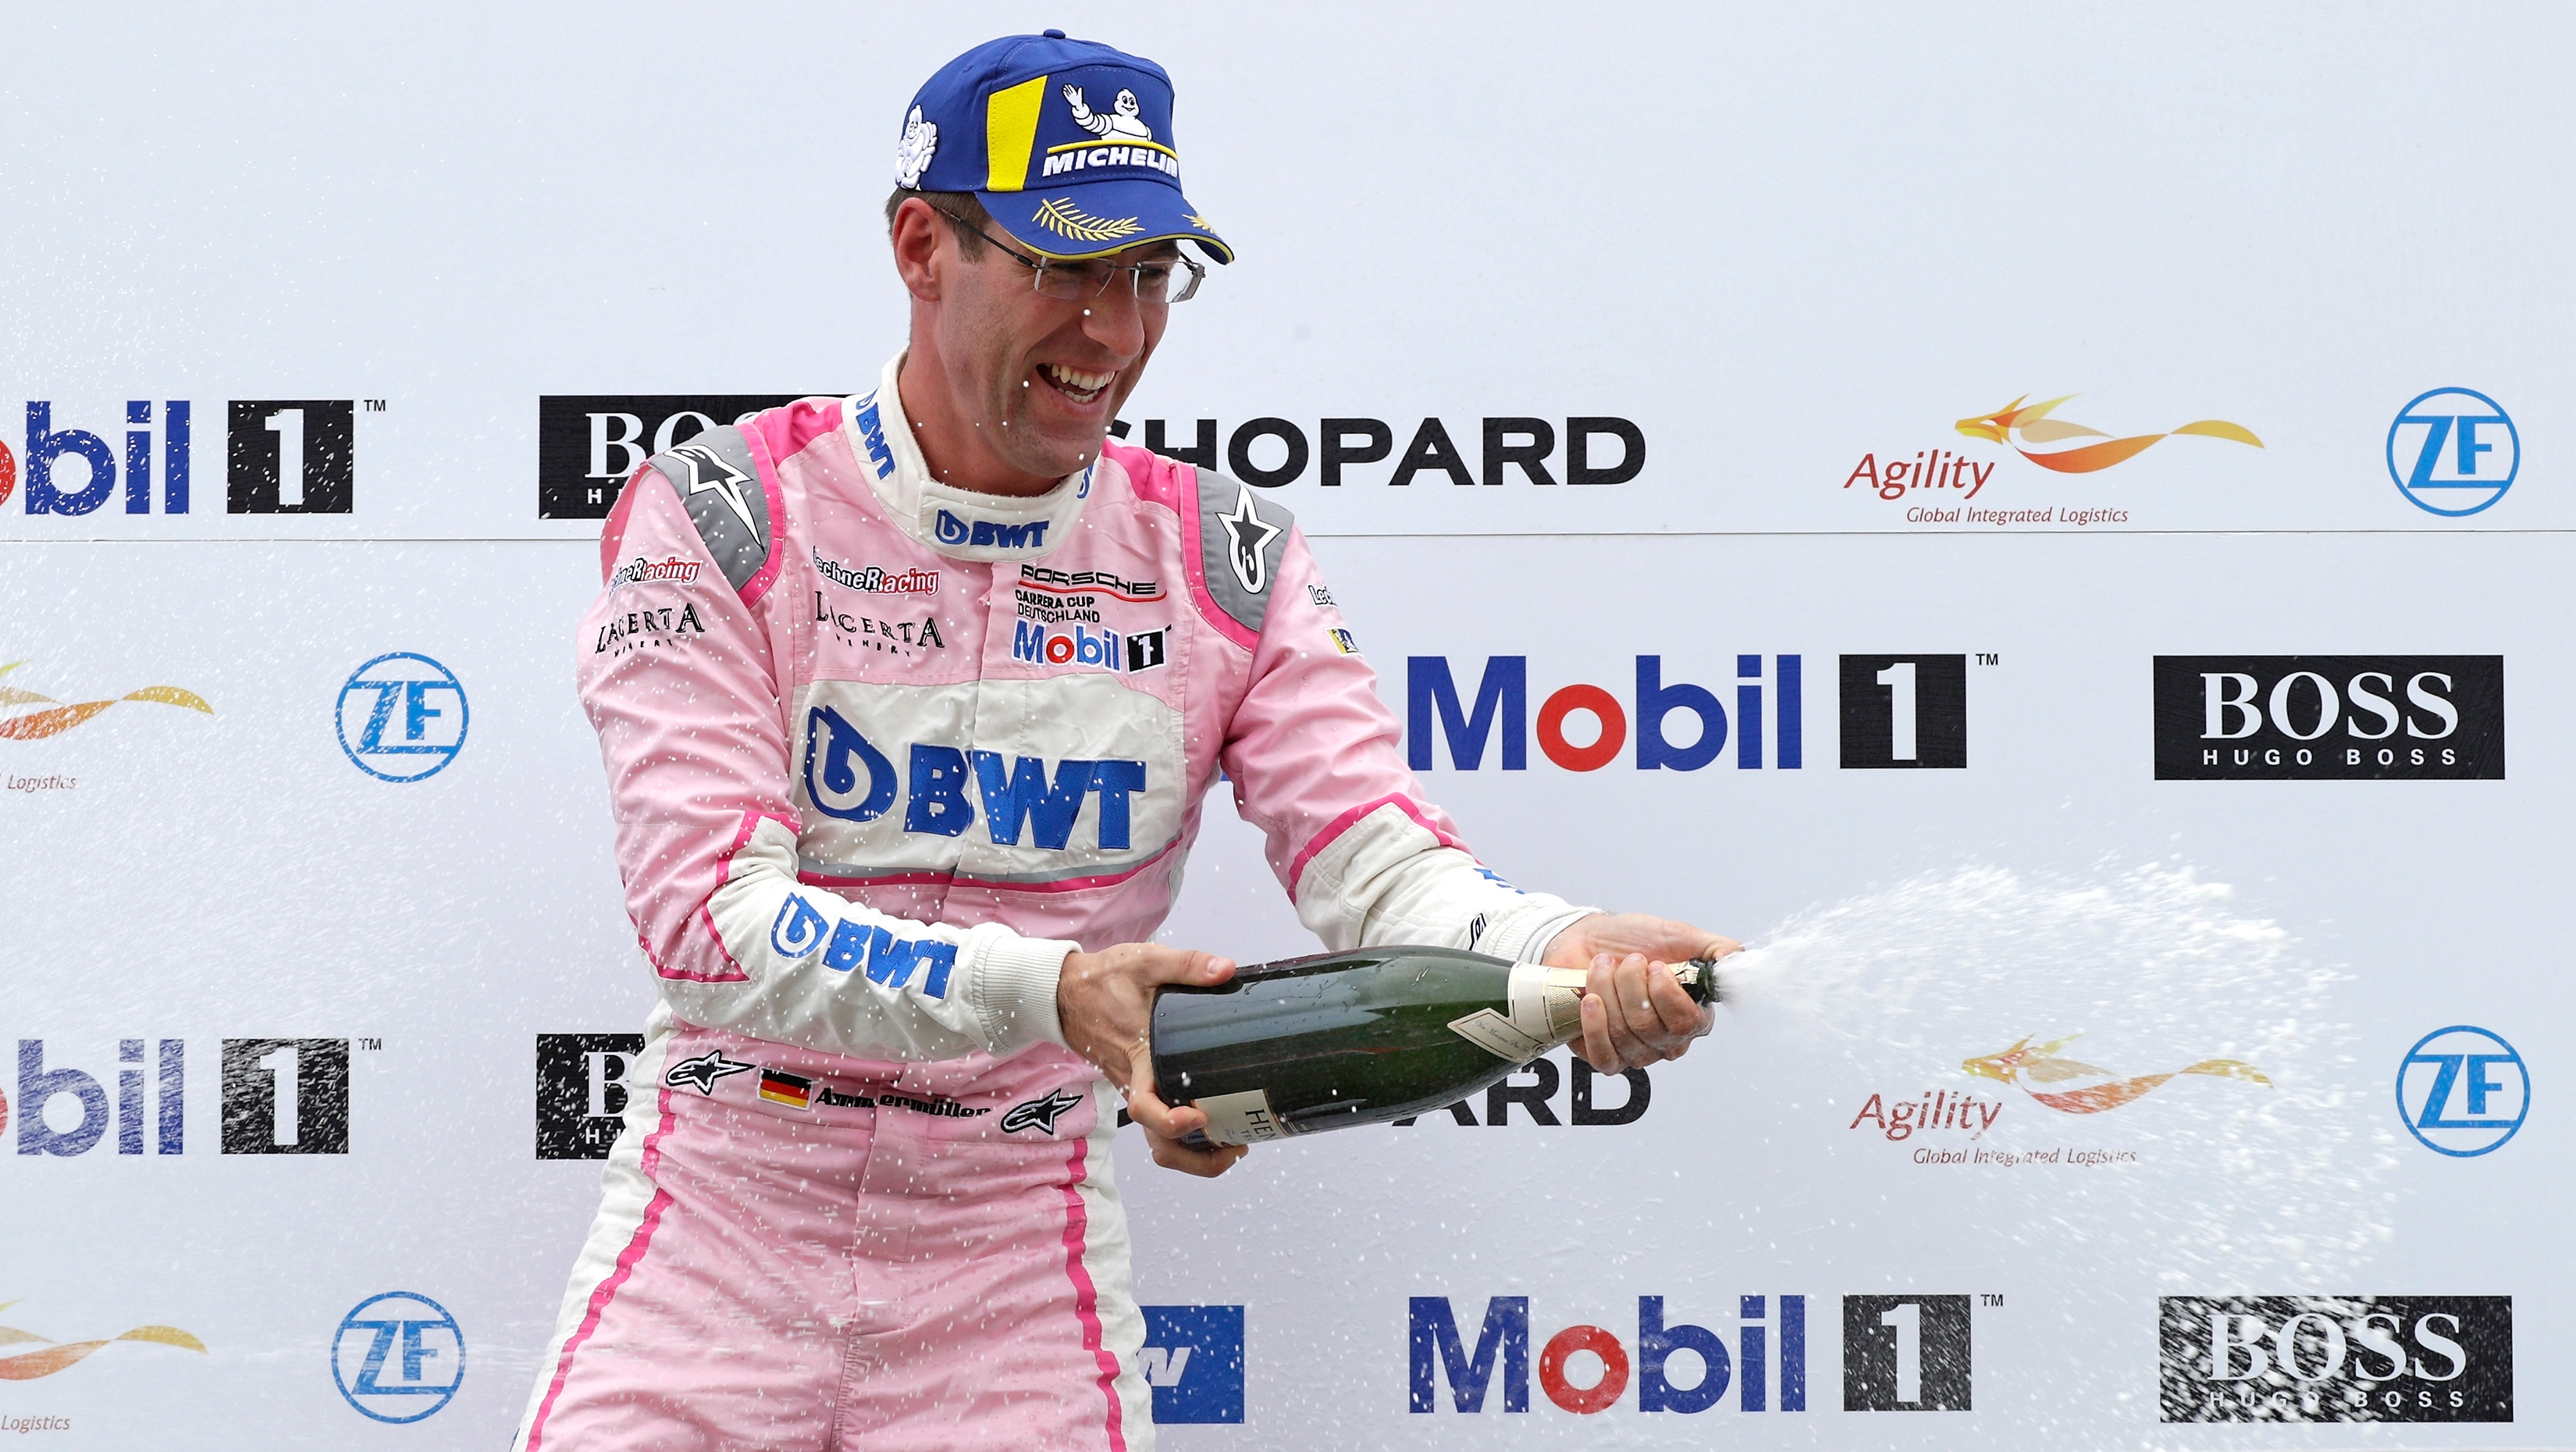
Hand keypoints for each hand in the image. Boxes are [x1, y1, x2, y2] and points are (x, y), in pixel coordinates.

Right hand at [1057, 942, 1247, 1177]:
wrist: (1065, 990)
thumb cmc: (1102, 980)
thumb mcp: (1146, 961)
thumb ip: (1187, 965)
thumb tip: (1226, 969)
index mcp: (1137, 1058)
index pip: (1146, 1108)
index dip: (1172, 1123)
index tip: (1199, 1117)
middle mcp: (1135, 1083)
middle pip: (1159, 1143)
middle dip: (1198, 1159)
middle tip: (1235, 1146)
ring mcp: (1136, 1088)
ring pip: (1160, 1140)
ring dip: (1195, 1154)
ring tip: (1233, 1143)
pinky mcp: (1139, 1085)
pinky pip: (1160, 1123)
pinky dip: (1187, 1136)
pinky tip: (1215, 1119)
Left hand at [1542, 913, 1737, 1072]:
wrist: (1587, 939)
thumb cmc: (1633, 940)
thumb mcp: (1679, 935)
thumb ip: (1715, 949)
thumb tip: (1735, 962)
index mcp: (1692, 1015)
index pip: (1688, 1022)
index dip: (1667, 994)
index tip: (1655, 965)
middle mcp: (1666, 1039)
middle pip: (1650, 1027)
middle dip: (1631, 984)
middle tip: (1627, 960)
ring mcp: (1635, 1050)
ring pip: (1623, 1034)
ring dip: (1608, 991)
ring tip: (1604, 967)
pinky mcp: (1605, 1054)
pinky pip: (1604, 1056)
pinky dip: (1595, 1026)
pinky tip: (1591, 1001)